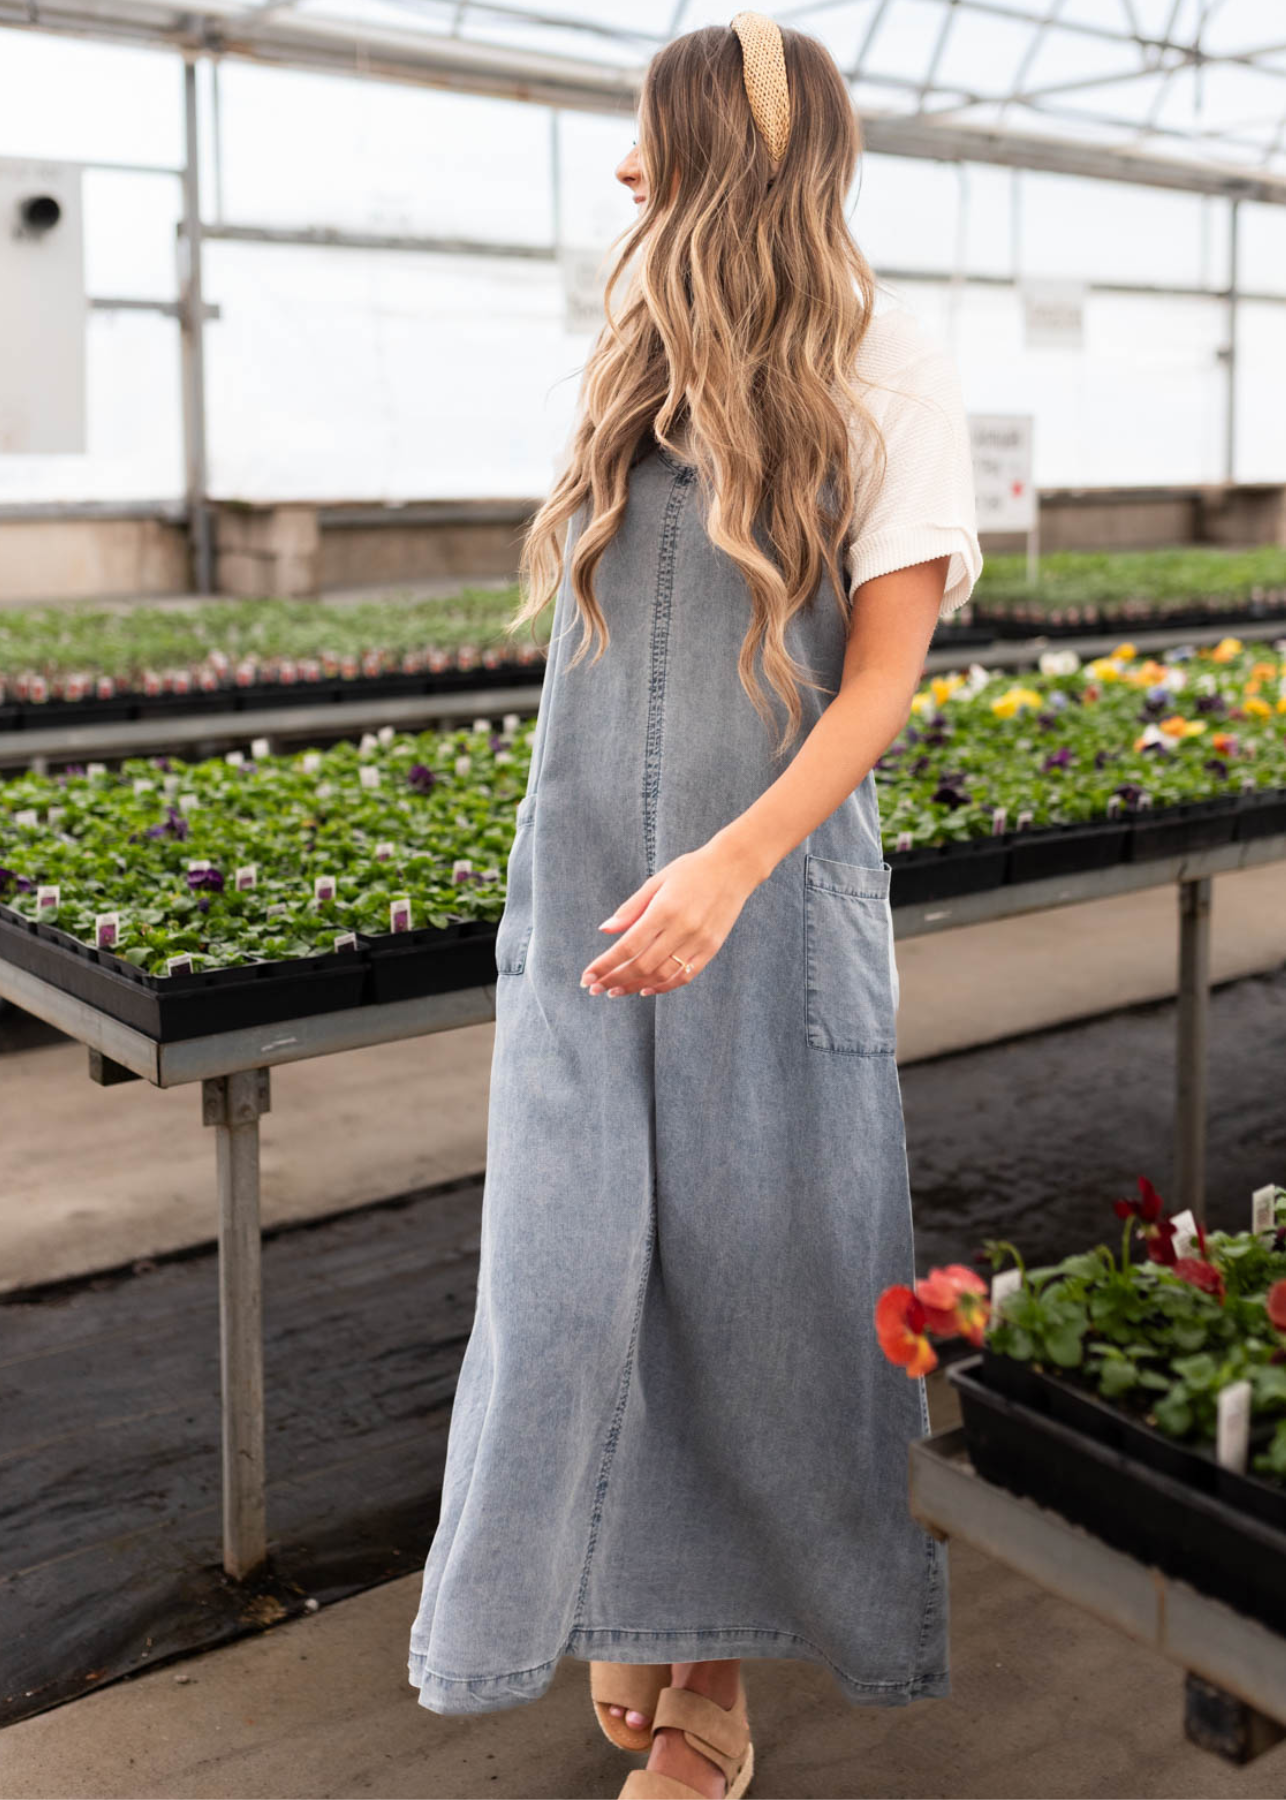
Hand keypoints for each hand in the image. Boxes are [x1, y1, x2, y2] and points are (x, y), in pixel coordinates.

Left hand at [580, 841, 759, 997]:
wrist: (734, 868)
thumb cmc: (691, 870)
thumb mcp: (657, 881)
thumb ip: (631, 909)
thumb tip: (605, 931)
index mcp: (664, 909)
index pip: (627, 946)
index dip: (605, 966)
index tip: (587, 977)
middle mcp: (682, 928)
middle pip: (641, 965)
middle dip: (614, 980)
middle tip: (595, 989)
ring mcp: (699, 941)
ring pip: (661, 975)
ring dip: (634, 987)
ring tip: (615, 991)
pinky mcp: (711, 948)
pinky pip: (684, 976)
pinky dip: (663, 987)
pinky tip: (645, 990)